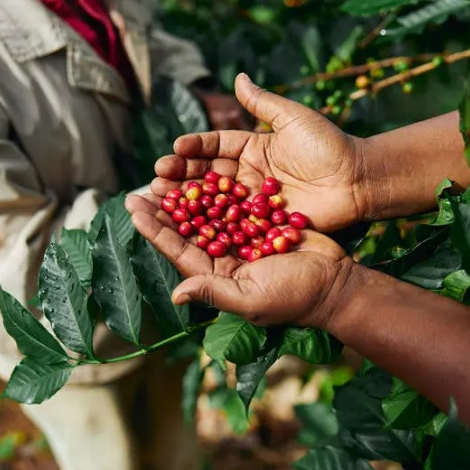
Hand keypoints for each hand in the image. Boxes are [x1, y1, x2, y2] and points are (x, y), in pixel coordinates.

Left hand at [125, 193, 355, 327]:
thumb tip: (176, 295)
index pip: (178, 250)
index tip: (134, 206)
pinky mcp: (261, 224)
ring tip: (167, 172)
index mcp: (216, 276)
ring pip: (208, 213)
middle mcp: (224, 257)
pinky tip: (204, 169)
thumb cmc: (294, 297)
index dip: (155, 229)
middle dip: (165, 208)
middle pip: (187, 229)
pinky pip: (234, 203)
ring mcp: (243, 239)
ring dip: (188, 194)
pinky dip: (219, 188)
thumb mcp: (251, 299)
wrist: (336, 283)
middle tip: (143, 184)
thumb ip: (214, 293)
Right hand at [154, 73, 371, 232]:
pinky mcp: (263, 224)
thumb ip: (263, 103)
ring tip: (161, 198)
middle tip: (157, 177)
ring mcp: (254, 201)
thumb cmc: (329, 145)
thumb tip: (238, 76)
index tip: (174, 147)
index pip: (216, 146)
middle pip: (208, 175)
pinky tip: (188, 225)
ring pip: (214, 201)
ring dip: (188, 200)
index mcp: (254, 147)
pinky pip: (233, 223)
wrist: (358, 180)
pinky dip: (211, 224)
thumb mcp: (294, 118)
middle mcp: (249, 174)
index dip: (195, 147)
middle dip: (181, 175)